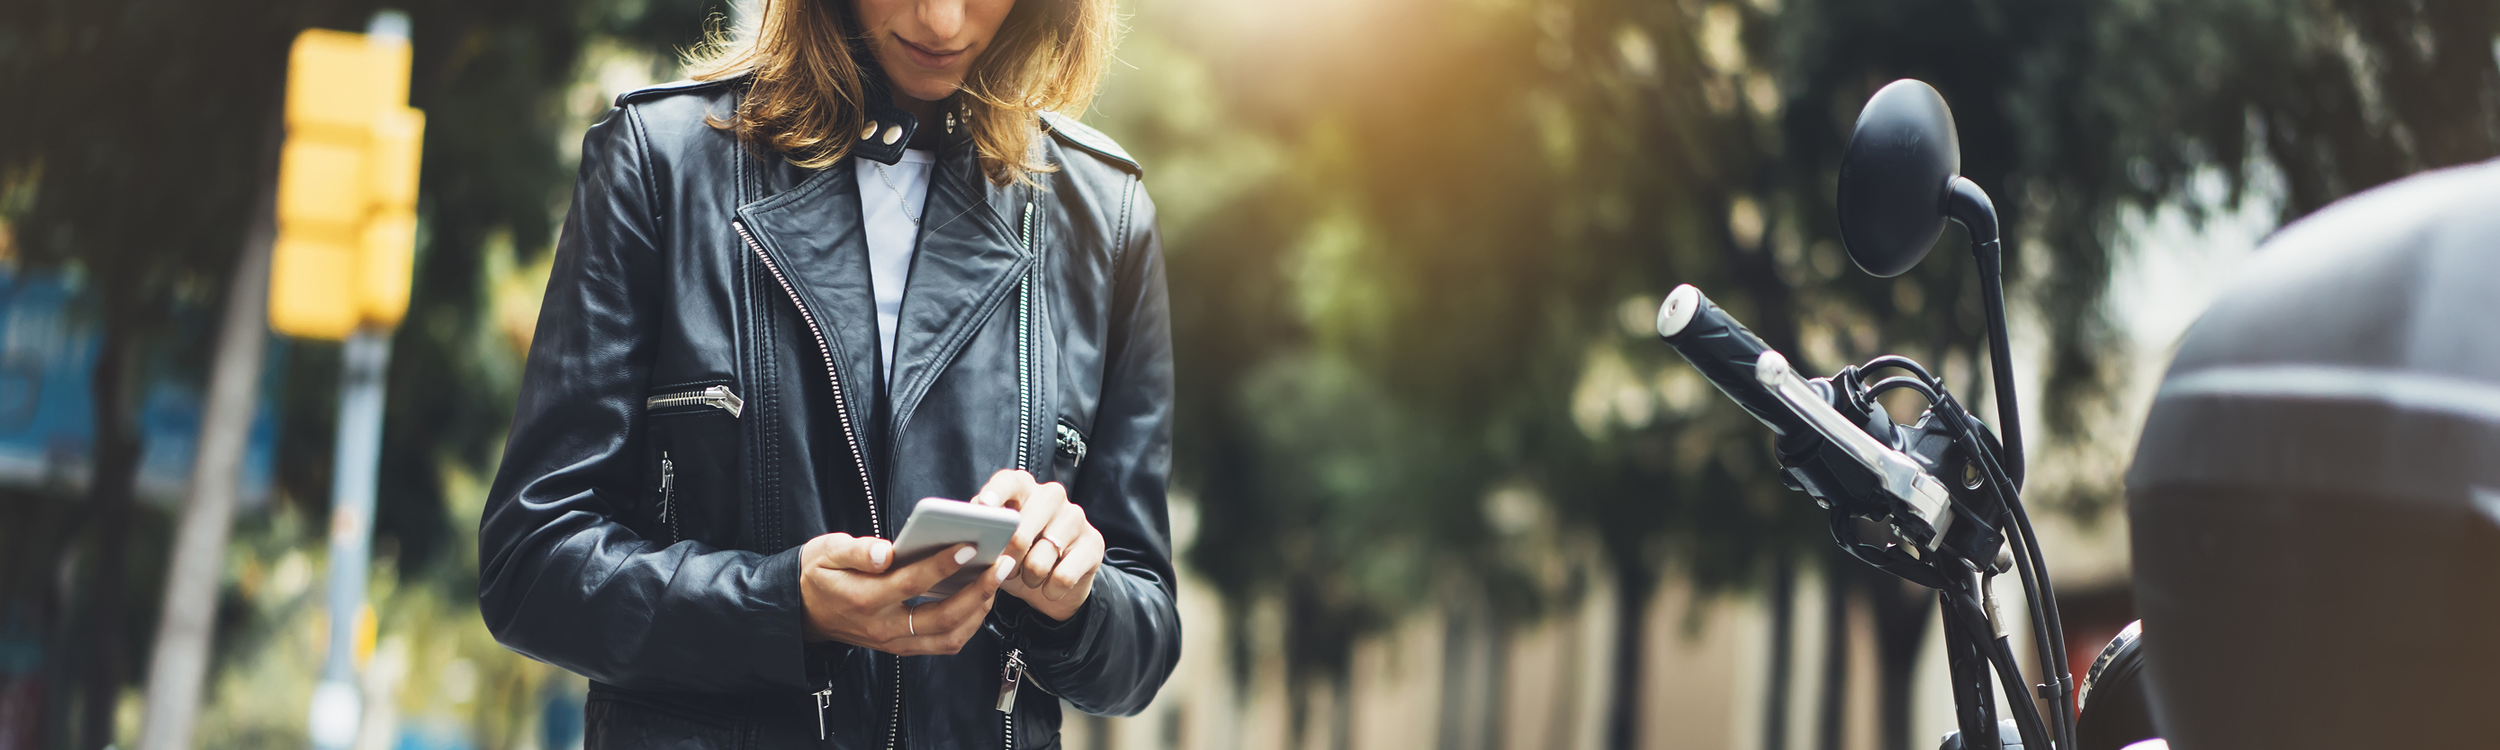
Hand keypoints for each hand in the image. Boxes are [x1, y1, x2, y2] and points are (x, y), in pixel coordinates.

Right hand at [798, 532, 1014, 654]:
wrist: (802, 612)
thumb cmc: (818, 575)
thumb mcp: (826, 552)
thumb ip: (857, 551)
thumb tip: (886, 551)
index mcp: (865, 599)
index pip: (912, 582)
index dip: (943, 564)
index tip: (969, 544)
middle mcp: (884, 627)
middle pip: (942, 617)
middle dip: (979, 590)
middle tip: (1001, 563)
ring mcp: (895, 642)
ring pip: (949, 636)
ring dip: (979, 610)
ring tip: (996, 580)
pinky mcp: (903, 647)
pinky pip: (944, 643)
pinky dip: (968, 624)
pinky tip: (980, 598)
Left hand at [972, 470, 1103, 622]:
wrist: (1054, 585)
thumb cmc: (1018, 558)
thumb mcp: (996, 544)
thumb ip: (983, 531)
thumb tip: (965, 528)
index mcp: (1024, 488)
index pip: (1008, 482)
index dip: (995, 495)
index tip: (983, 508)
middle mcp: (1052, 496)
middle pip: (1020, 532)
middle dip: (1008, 561)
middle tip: (1009, 570)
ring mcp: (1075, 518)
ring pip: (1040, 561)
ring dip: (1030, 580)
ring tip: (1031, 578)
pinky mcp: (1093, 543)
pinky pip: (1063, 577)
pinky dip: (1050, 591)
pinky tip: (1049, 587)